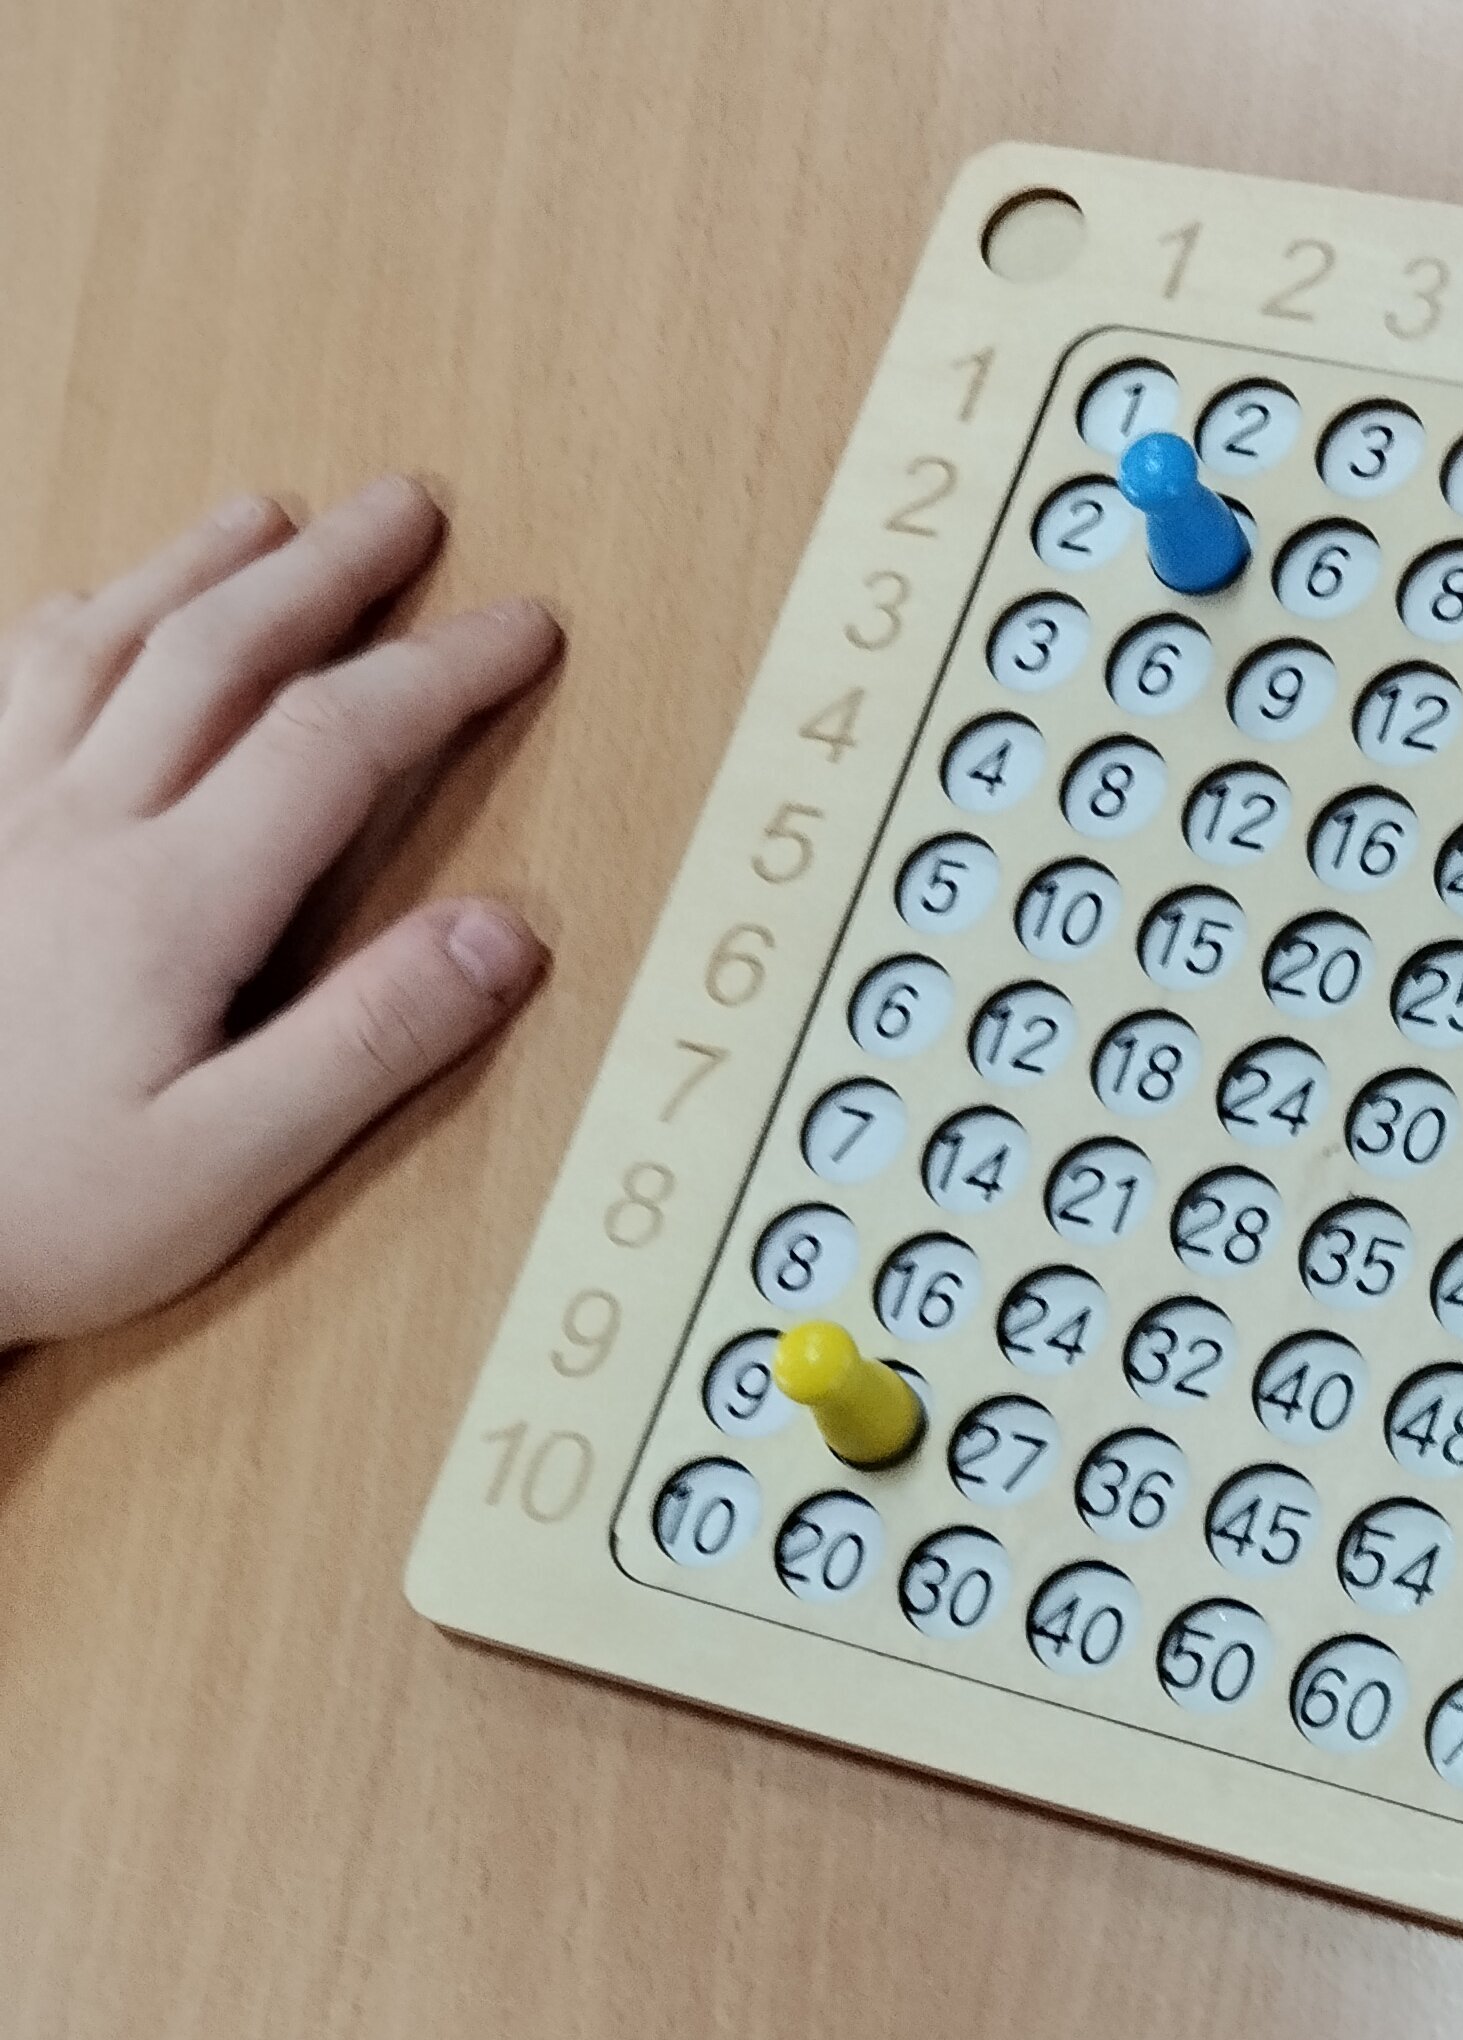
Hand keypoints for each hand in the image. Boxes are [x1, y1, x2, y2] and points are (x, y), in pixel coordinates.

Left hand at [0, 475, 558, 1345]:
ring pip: (98, 641)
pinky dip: (64, 623)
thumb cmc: (33, 1216)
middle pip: (217, 650)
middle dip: (329, 571)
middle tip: (408, 507)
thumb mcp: (225, 1168)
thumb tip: (503, 935)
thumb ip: (367, 1044)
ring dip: (196, 566)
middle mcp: (73, 825)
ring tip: (265, 516)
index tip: (522, 626)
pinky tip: (88, 609)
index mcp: (168, 902)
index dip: (441, 672)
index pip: (336, 741)